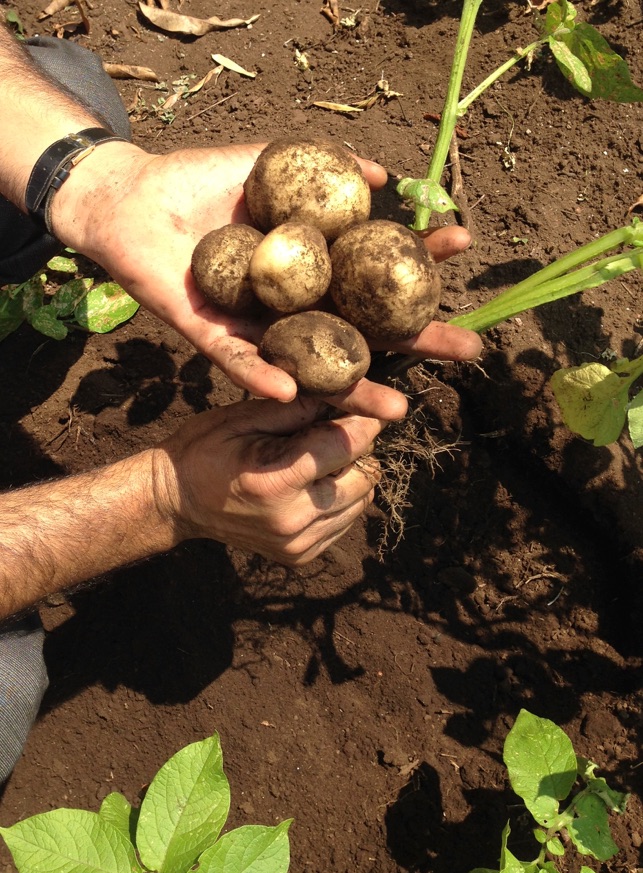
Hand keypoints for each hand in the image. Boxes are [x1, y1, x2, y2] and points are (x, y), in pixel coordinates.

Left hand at [55, 142, 481, 419]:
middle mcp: (298, 304)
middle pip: (365, 329)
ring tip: (397, 410)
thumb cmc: (202, 181)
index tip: (464, 248)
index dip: (421, 260)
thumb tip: (387, 174)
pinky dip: (264, 379)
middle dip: (416, 341)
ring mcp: (260, 326)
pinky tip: (296, 397)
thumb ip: (328, 166)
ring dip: (354, 389)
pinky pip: (241, 364)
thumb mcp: (274, 161)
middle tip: (468, 351)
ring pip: (314, 364)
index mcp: (316, 267)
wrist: (132, 198)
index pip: (379, 270)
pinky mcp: (213, 338)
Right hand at [156, 395, 381, 565]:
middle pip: (364, 476)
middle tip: (335, 430)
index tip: (369, 406)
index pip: (345, 446)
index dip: (364, 421)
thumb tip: (346, 393)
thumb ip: (296, 408)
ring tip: (322, 458)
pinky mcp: (302, 556)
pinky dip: (341, 498)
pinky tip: (313, 484)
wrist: (177, 502)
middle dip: (358, 448)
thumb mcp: (242, 417)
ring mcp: (298, 543)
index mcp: (275, 481)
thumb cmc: (205, 449)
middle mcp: (292, 519)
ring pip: (361, 500)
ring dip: (352, 475)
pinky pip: (346, 521)